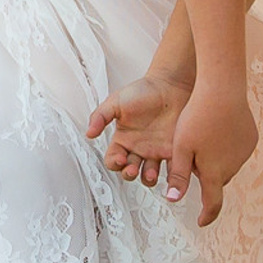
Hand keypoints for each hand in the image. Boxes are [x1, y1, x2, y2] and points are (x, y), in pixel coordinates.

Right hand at [85, 63, 193, 190]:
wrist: (170, 84)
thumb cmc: (143, 91)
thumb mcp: (116, 101)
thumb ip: (101, 116)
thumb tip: (89, 133)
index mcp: (123, 140)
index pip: (113, 160)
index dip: (114, 163)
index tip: (119, 159)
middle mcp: (138, 149)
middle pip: (129, 172)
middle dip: (130, 174)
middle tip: (133, 169)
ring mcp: (155, 151)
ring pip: (149, 175)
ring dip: (148, 179)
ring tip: (151, 173)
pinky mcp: (173, 151)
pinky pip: (172, 169)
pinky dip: (171, 176)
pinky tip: (169, 174)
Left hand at [161, 82, 258, 228]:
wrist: (223, 90)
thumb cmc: (197, 118)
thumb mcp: (181, 148)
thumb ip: (178, 175)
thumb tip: (174, 199)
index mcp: (214, 173)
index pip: (212, 203)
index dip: (207, 215)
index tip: (201, 221)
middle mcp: (232, 167)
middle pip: (216, 180)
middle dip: (205, 176)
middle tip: (191, 156)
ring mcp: (244, 153)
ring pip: (226, 165)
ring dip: (216, 161)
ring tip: (203, 138)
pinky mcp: (250, 139)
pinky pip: (236, 151)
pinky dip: (226, 147)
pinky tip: (217, 130)